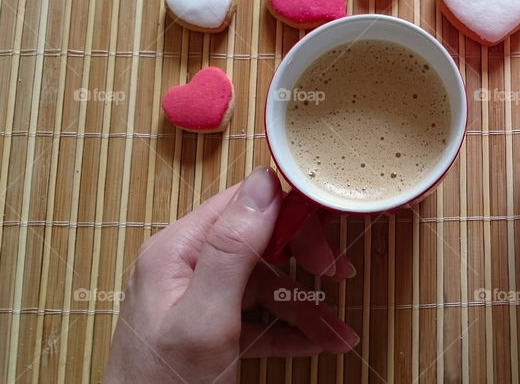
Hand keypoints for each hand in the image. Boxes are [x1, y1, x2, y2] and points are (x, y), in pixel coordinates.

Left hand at [104, 167, 358, 382]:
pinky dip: (289, 328)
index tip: (326, 242)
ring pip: (266, 284)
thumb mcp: (207, 320)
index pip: (244, 204)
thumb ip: (233, 250)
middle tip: (339, 278)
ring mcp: (195, 299)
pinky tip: (315, 343)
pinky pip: (257, 315)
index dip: (291, 218)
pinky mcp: (207, 329)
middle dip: (305, 263)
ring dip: (306, 307)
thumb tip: (264, 181)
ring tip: (337, 335)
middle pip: (261, 243)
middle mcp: (184, 267)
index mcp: (176, 251)